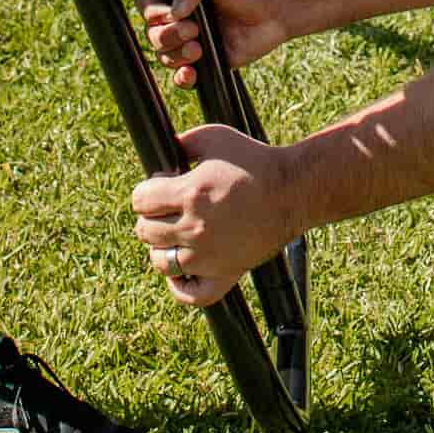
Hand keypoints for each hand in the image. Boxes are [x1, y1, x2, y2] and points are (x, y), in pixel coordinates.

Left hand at [129, 122, 300, 308]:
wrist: (293, 191)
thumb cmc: (255, 161)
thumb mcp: (215, 137)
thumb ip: (181, 142)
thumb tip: (161, 153)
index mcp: (190, 194)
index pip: (140, 201)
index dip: (147, 190)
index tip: (162, 185)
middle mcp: (195, 229)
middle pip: (145, 231)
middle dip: (151, 216)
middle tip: (169, 207)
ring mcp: (209, 257)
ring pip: (161, 263)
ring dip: (161, 247)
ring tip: (174, 235)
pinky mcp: (226, 274)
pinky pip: (192, 295)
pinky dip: (179, 286)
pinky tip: (182, 270)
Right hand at [139, 0, 289, 88]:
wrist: (278, 6)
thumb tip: (175, 12)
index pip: (146, 3)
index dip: (152, 11)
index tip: (172, 12)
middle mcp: (179, 18)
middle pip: (151, 33)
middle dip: (168, 35)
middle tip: (194, 29)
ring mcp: (190, 41)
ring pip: (164, 56)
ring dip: (177, 54)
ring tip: (200, 48)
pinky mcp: (206, 61)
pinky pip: (182, 77)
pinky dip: (182, 79)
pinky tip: (191, 73)